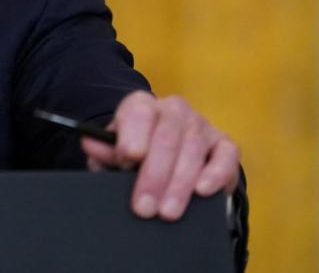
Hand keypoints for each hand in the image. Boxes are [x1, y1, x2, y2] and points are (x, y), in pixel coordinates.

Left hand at [80, 91, 239, 221]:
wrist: (165, 157)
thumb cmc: (135, 156)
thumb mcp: (114, 153)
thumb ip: (103, 150)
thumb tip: (91, 144)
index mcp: (142, 106)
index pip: (138, 111)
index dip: (133, 135)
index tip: (127, 160)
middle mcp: (173, 110)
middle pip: (166, 136)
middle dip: (154, 175)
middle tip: (144, 207)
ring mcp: (201, 125)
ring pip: (193, 148)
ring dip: (180, 184)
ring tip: (167, 212)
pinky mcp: (224, 145)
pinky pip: (227, 155)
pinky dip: (216, 173)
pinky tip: (203, 191)